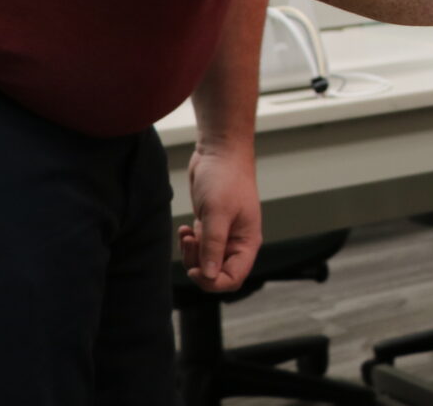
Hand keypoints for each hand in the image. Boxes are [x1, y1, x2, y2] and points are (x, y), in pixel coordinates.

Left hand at [180, 140, 262, 291]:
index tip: (195, 269)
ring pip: (205, 261)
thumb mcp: (217, 213)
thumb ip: (213, 246)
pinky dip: (189, 242)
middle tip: (190, 244)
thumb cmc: (225, 178)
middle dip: (199, 265)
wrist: (219, 151)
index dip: (213, 281)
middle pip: (216, 272)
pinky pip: (198, 246)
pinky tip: (186, 227)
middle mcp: (236, 242)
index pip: (233, 278)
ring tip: (187, 233)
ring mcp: (223, 234)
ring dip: (191, 253)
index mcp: (247, 242)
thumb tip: (208, 276)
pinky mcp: (210, 225)